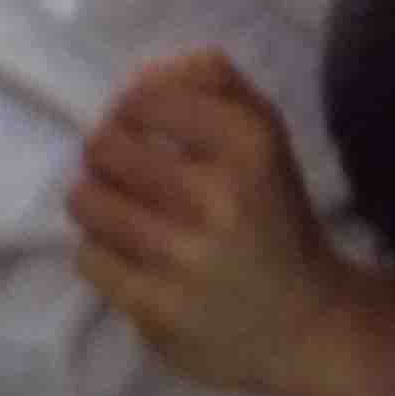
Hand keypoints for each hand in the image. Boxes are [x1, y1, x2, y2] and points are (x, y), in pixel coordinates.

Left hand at [67, 49, 367, 395]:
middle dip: (109, 157)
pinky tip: (134, 260)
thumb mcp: (266, 139)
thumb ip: (215, 84)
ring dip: (100, 205)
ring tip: (128, 217)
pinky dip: (103, 255)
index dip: (132, 110)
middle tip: (131, 177)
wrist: (306, 325)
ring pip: (87, 201)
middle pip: (104, 147)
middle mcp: (218, 196)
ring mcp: (184, 256)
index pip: (145, 98)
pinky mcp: (157, 306)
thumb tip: (145, 71)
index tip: (144, 130)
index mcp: (250, 146)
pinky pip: (88, 257)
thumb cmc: (273, 220)